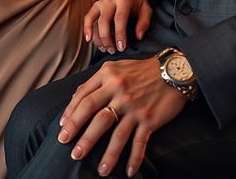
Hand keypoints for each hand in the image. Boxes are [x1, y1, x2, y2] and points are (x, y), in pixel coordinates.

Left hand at [58, 58, 187, 176]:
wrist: (173, 70)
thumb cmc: (142, 70)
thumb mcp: (116, 67)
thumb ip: (97, 80)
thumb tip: (76, 97)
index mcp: (108, 75)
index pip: (83, 96)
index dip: (70, 114)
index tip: (62, 129)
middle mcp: (119, 90)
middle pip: (94, 115)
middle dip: (80, 135)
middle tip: (71, 151)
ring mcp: (134, 106)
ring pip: (116, 134)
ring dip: (107, 155)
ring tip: (100, 170)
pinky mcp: (149, 118)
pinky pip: (139, 142)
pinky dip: (134, 158)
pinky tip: (129, 171)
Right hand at [84, 0, 151, 53]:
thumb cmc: (137, 2)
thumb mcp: (146, 9)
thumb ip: (144, 22)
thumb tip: (138, 36)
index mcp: (123, 0)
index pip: (119, 19)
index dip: (120, 34)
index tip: (121, 48)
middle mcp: (110, 0)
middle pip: (104, 21)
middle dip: (107, 39)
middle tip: (113, 51)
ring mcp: (101, 2)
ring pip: (95, 21)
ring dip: (98, 38)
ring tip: (105, 49)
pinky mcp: (95, 6)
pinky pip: (88, 18)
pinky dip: (87, 29)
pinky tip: (89, 39)